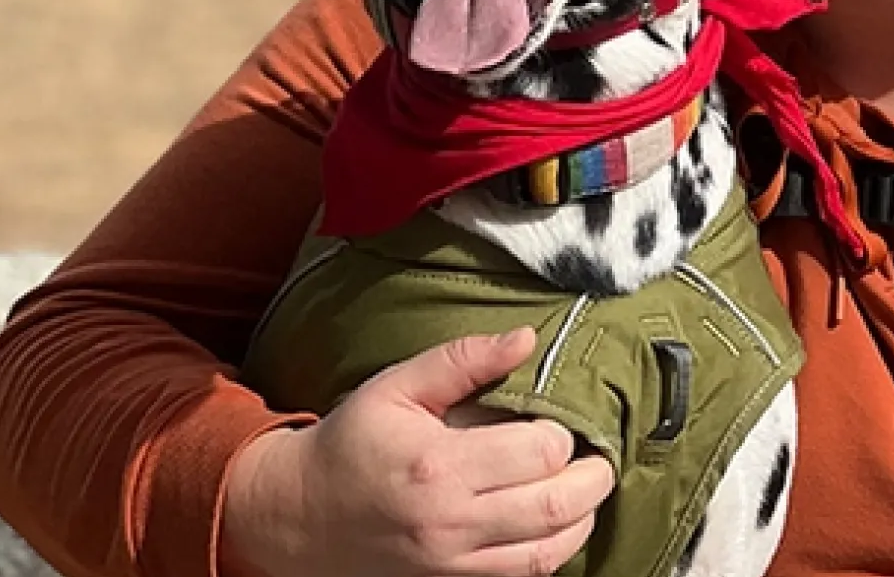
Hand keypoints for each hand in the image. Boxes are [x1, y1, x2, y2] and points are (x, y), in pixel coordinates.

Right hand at [220, 328, 616, 576]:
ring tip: (583, 490)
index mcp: (437, 463)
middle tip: (596, 458)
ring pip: (551, 551)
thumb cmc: (349, 445)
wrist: (297, 517)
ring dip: (582, 518)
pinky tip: (556, 524)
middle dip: (593, 478)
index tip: (558, 422)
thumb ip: (461, 360)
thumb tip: (526, 339)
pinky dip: (555, 551)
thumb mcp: (395, 388)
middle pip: (557, 505)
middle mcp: (449, 521)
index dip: (564, 433)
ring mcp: (452, 564)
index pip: (540, 450)